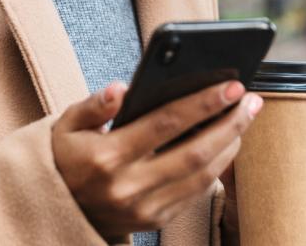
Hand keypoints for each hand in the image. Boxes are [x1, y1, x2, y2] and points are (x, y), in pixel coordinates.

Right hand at [52, 79, 262, 241]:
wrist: (54, 210)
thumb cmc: (64, 157)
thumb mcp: (66, 124)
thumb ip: (94, 105)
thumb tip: (121, 88)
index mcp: (107, 156)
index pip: (165, 124)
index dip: (201, 103)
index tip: (230, 85)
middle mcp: (129, 186)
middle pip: (194, 152)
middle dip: (229, 123)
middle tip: (251, 99)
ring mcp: (145, 208)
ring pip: (202, 177)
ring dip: (230, 145)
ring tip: (245, 118)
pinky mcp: (154, 221)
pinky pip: (195, 194)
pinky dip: (217, 168)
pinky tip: (227, 144)